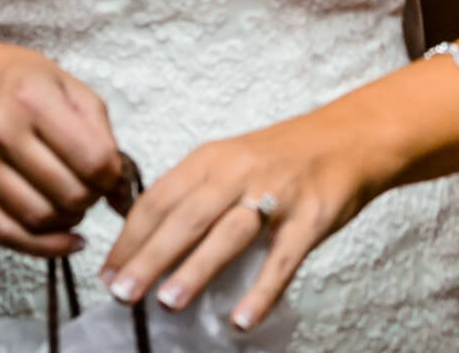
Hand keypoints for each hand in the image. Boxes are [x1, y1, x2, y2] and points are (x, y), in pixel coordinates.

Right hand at [0, 31, 123, 258]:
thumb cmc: (18, 79)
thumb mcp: (67, 84)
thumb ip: (101, 132)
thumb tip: (122, 189)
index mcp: (34, 99)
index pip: (91, 159)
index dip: (112, 176)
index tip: (112, 173)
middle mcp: (1, 132)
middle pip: (67, 193)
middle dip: (92, 198)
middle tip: (94, 189)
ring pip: (38, 218)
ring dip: (70, 220)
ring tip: (76, 204)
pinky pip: (5, 233)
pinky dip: (42, 246)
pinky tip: (66, 240)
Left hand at [99, 113, 375, 330]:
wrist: (351, 138)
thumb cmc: (282, 159)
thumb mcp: (231, 162)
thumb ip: (193, 197)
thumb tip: (146, 249)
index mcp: (211, 159)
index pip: (159, 198)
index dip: (130, 237)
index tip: (107, 273)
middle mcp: (239, 171)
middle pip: (186, 215)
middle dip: (150, 256)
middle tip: (122, 293)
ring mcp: (277, 193)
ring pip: (229, 232)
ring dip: (197, 268)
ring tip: (168, 302)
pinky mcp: (311, 215)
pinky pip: (283, 257)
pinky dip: (262, 289)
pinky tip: (242, 319)